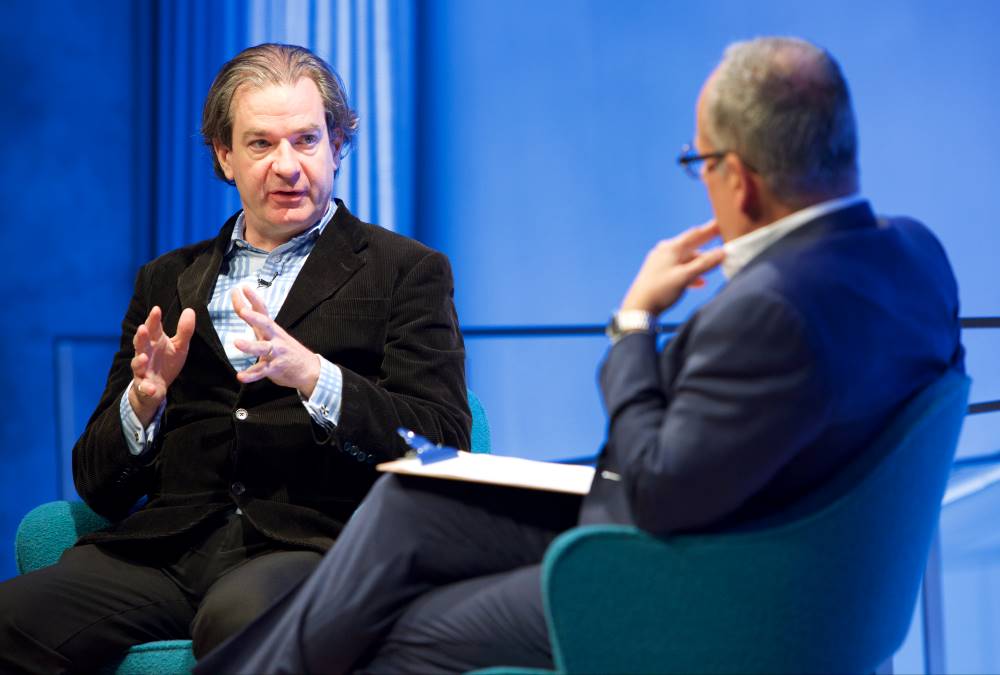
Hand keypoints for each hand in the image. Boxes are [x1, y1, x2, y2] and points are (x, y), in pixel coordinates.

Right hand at [128, 306, 195, 425]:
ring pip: (137, 364)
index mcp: (154, 342)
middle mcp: (145, 353)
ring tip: (144, 357)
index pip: (152, 328)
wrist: (156, 388)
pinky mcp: (144, 386)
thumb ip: (184, 330)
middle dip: (140, 337)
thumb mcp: (179, 346)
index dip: (153, 320)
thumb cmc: (167, 362)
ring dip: (139, 361)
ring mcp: (142, 370)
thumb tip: (190, 310)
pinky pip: (143, 387)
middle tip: (142, 328)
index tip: (156, 309)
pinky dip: (146, 387)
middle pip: (140, 344)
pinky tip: (150, 388)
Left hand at [231, 286, 321, 396]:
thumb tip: (242, 307)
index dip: (252, 299)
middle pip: (265, 324)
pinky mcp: (275, 368)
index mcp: (272, 329)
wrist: (310, 370)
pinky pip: (262, 371)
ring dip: (250, 345)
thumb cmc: (287, 350)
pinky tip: (241, 376)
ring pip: (263, 348)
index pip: (262, 310)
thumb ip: (257, 323)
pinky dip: (252, 375)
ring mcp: (276, 353)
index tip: (241, 287)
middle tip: (243, 310)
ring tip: (237, 342)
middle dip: (254, 317)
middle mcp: (275, 338)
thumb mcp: (273, 334)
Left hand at [620, 221, 724, 315]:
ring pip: (685, 258)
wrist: (638, 308)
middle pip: (691, 244)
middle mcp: (665, 251)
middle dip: (707, 243)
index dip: (710, 229)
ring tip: (714, 264)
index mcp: (671, 248)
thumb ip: (705, 264)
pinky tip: (699, 282)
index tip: (722, 222)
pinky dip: (690, 272)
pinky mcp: (658, 273)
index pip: (695, 234)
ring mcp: (661, 262)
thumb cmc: (661, 291)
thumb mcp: (685, 277)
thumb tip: (723, 252)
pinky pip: (679, 269)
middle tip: (721, 237)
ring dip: (700, 261)